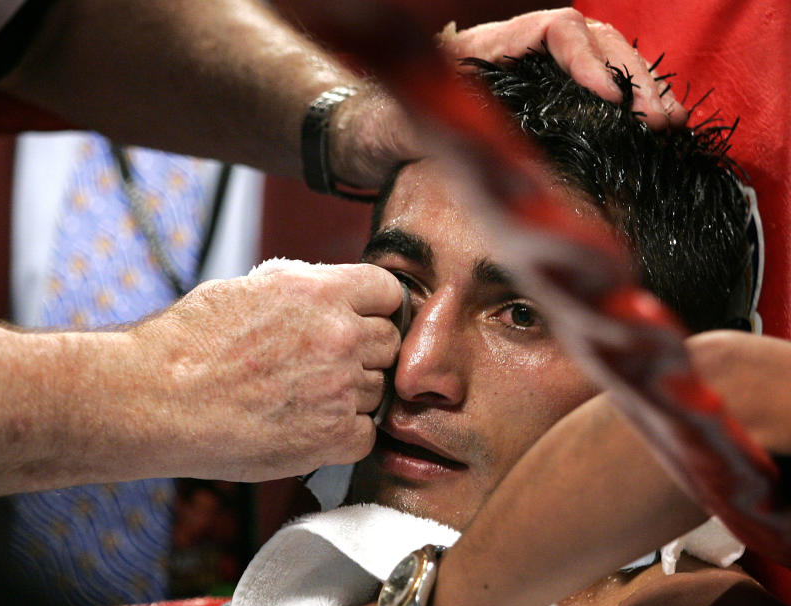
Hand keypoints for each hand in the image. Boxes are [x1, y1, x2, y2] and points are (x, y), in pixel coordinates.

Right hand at [130, 262, 402, 480]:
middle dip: (364, 353)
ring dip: (353, 395)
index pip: (389, 292)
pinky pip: (367, 434)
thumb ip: (305, 290)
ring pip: (378, 390)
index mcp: (319, 291)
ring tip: (302, 399)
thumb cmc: (189, 343)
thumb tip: (332, 293)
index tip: (361, 322)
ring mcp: (339, 388)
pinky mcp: (331, 436)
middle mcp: (338, 335)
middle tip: (324, 367)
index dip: (376, 308)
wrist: (156, 398)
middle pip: (389, 343)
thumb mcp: (251, 288)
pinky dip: (345, 434)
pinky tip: (308, 426)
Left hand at [328, 8, 684, 190]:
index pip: (558, 29)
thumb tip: (485, 139)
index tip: (608, 98)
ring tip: (669, 124)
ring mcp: (535, 82)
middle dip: (634, 76)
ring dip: (641, 92)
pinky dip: (624, 113)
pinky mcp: (542, 112)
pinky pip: (593, 99)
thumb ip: (439, 121)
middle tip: (660, 118)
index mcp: (492, 46)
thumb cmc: (384, 125)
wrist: (371, 142)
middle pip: (595, 42)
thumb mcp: (405, 119)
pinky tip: (651, 134)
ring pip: (604, 67)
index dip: (588, 58)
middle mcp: (520, 55)